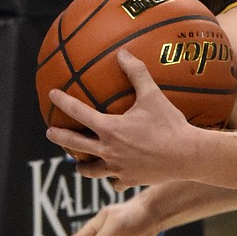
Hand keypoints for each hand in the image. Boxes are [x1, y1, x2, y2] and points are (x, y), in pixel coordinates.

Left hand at [46, 50, 202, 187]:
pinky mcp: (130, 180)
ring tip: (78, 165)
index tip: (52, 95)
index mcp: (109, 128)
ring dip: (82, 167)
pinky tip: (114, 178)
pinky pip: (116, 182)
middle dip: (60, 137)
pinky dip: (113, 180)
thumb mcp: (153, 95)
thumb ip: (137, 73)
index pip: (78, 112)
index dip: (63, 101)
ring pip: (91, 170)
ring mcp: (118, 168)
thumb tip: (123, 53)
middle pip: (75, 144)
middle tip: (50, 133)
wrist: (187, 155)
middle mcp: (108, 150)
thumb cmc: (169, 124)